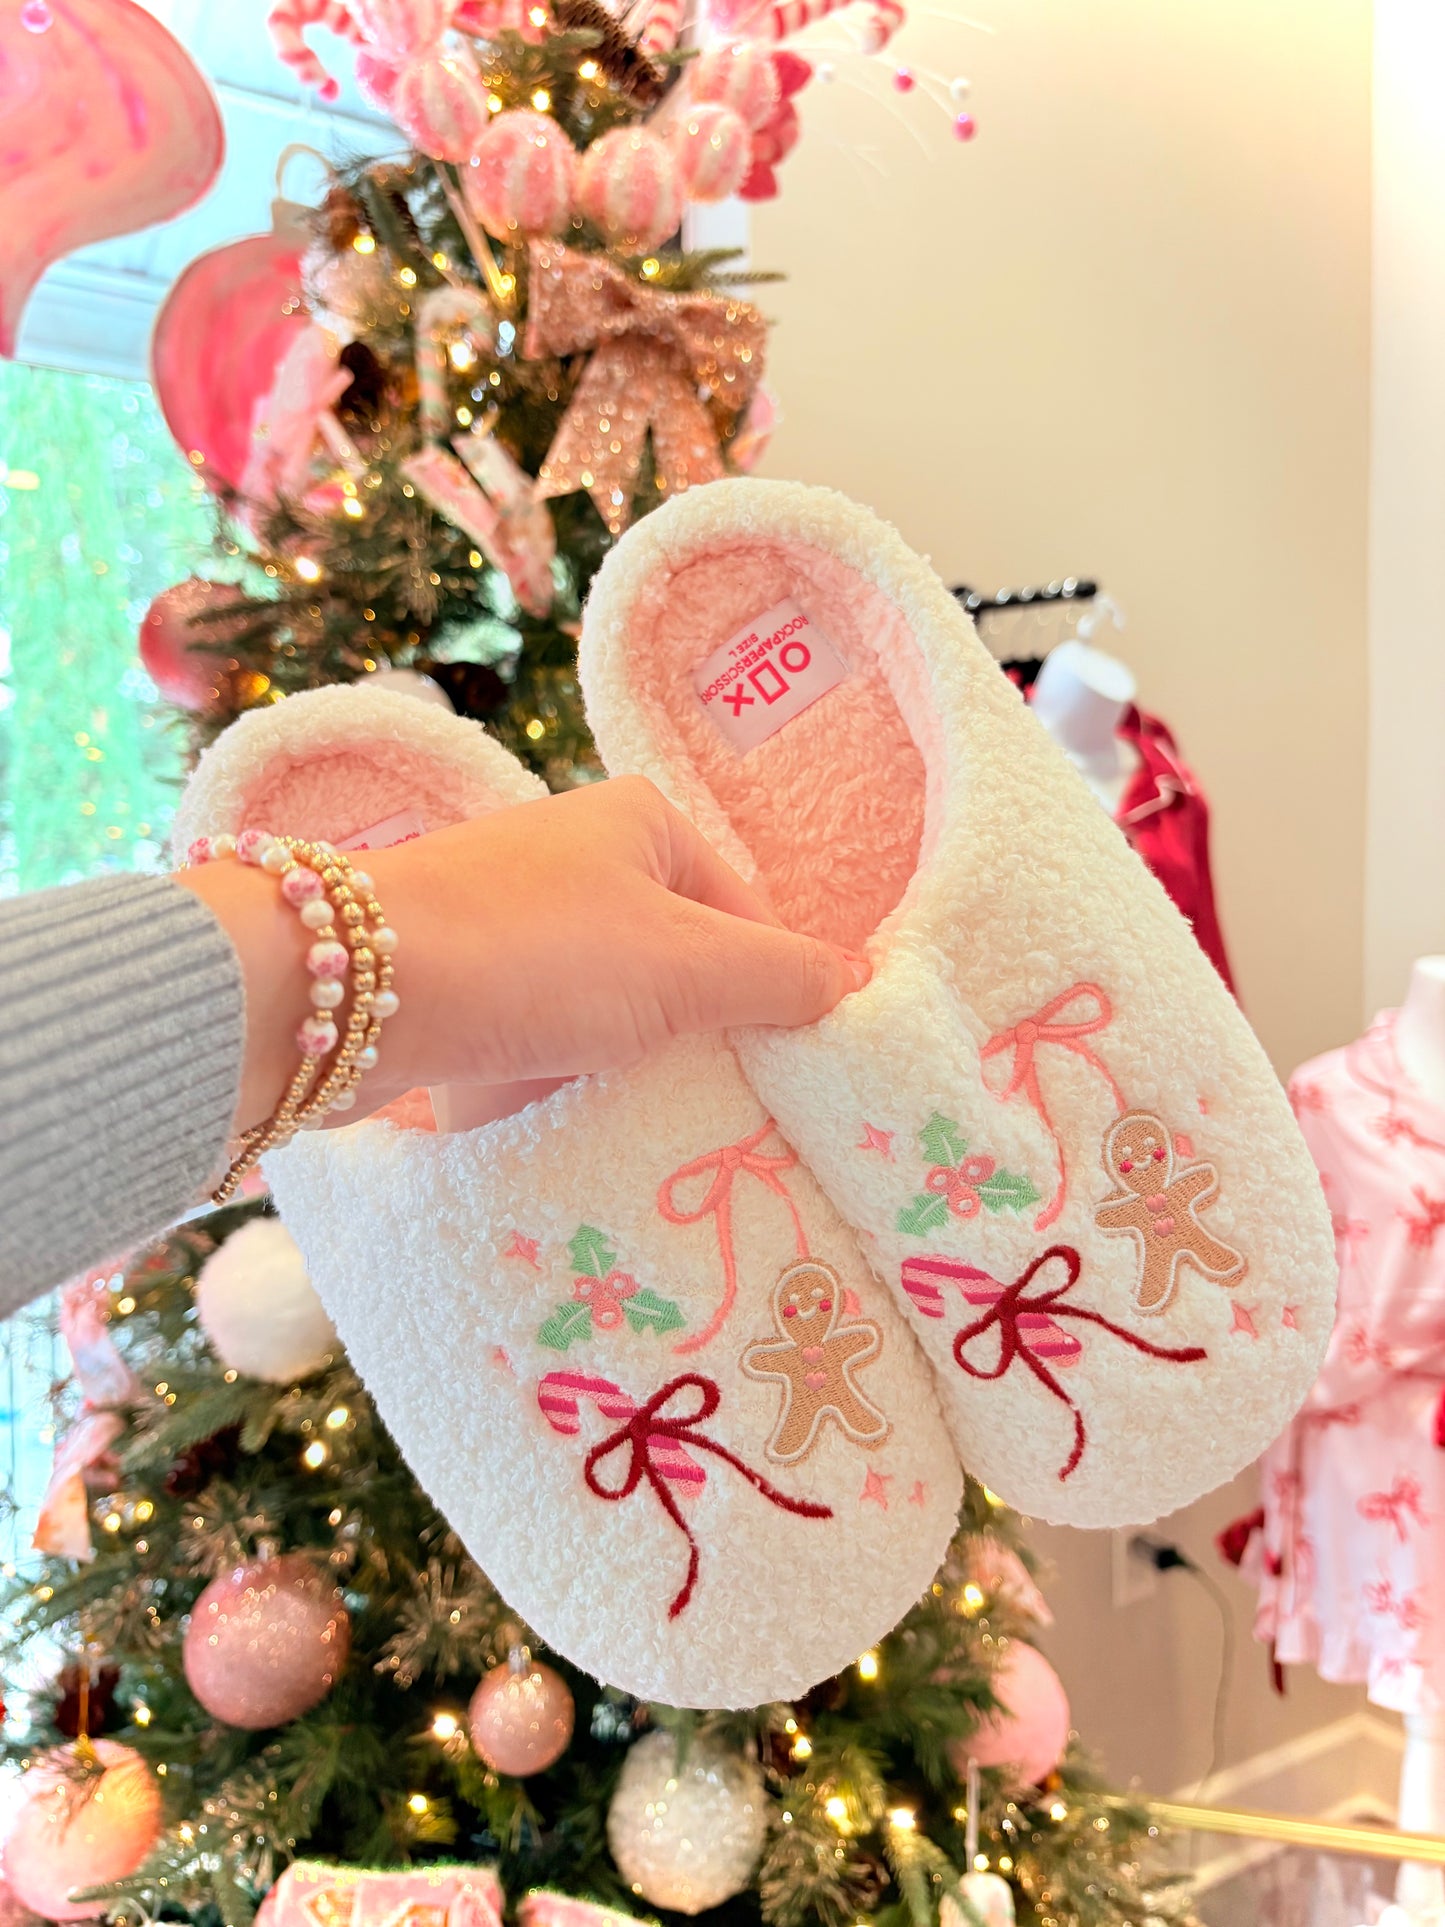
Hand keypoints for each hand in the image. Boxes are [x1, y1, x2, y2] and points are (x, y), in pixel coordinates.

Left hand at [181, 777, 866, 1134]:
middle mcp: (577, 856)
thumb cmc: (539, 954)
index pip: (746, 915)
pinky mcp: (462, 976)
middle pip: (675, 963)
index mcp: (644, 822)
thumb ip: (783, 978)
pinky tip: (565, 1121)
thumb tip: (859, 985)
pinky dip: (556, 1076)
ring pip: (605, 1005)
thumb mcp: (687, 965)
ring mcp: (513, 917)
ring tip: (643, 1122)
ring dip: (623, 1064)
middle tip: (719, 1108)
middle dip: (693, 1036)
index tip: (777, 1073)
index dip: (769, 994)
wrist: (350, 988)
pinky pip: (538, 1033)